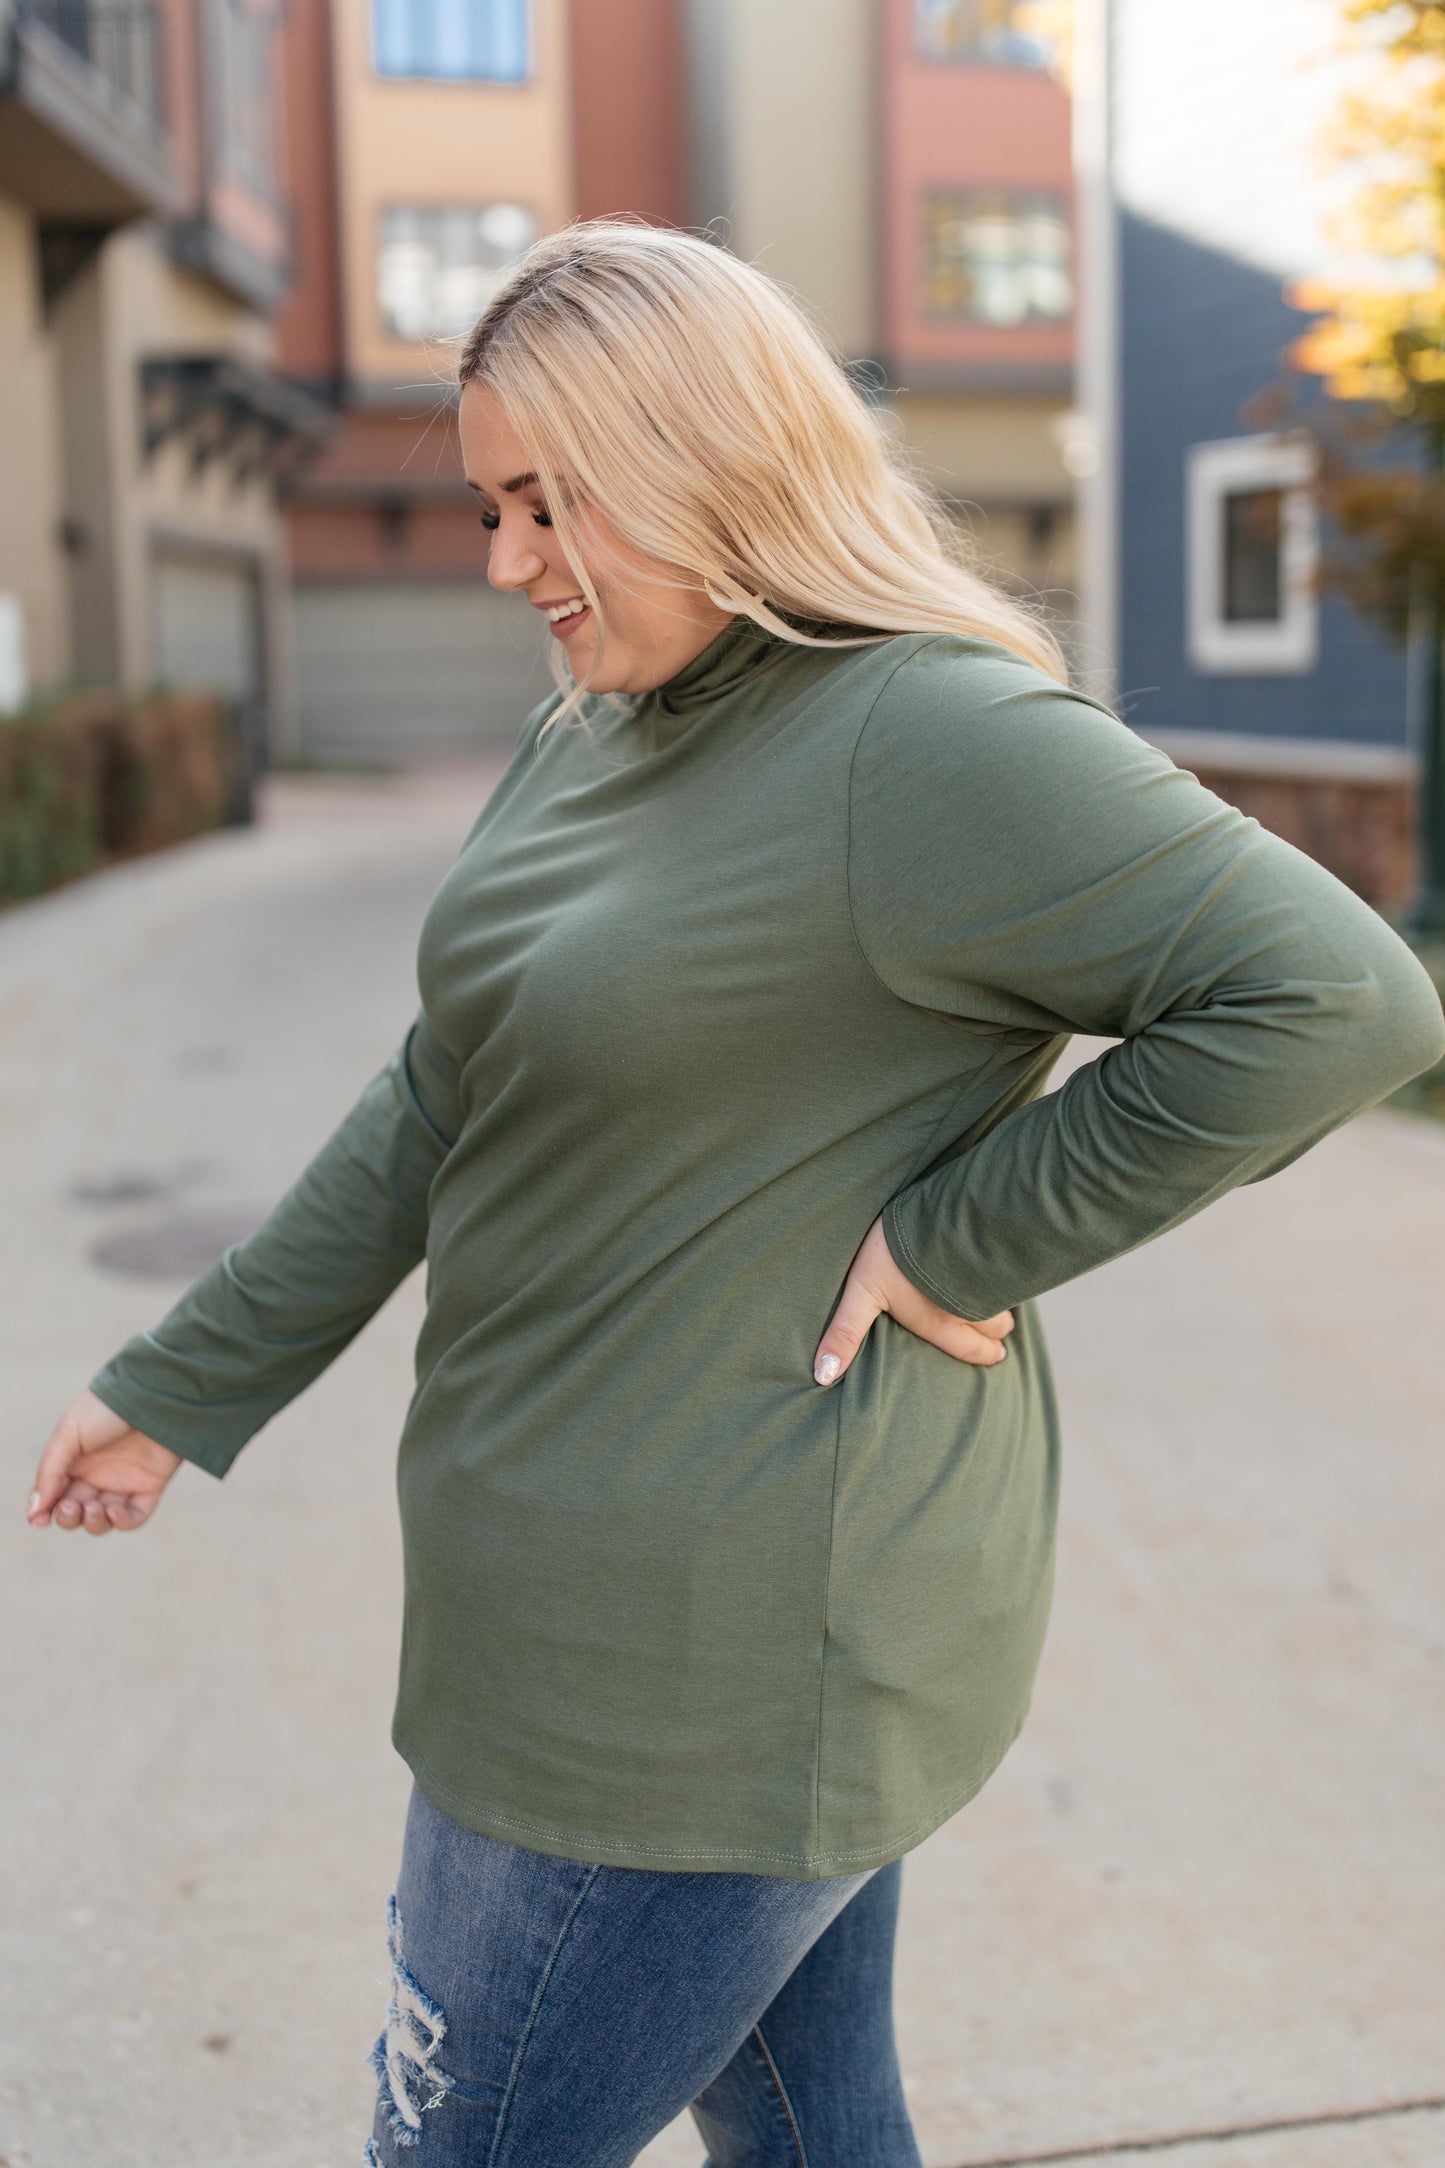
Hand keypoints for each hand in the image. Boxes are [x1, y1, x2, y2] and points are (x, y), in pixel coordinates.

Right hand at [26, 1390, 181, 1534]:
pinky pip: (135, 1517)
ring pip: (102, 1519)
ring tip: (93, 1508)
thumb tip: (33, 1510)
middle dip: (69, 1517)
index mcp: (73, 1460)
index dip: (43, 1511)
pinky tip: (114, 1511)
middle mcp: (97, 1473)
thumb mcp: (69, 1434)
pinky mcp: (150, 1486)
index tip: (39, 1521)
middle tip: (71, 1507)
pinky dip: (122, 1522)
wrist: (153, 1394)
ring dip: (93, 1523)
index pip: (53, 1495)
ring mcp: (124, 1481)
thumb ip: (50, 1472)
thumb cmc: (106, 1409)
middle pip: (76, 1511)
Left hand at [813, 1215, 1013, 1385]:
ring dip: (1003, 1302)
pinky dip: (1009, 1275)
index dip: (986, 1354)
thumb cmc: (891, 1256)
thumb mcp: (861, 1294)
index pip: (973, 1349)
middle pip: (997, 1327)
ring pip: (1006, 1300)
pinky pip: (1011, 1273)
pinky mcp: (996, 1250)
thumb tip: (823, 1376)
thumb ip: (845, 1334)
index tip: (997, 1355)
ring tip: (999, 1300)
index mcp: (940, 1323)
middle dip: (998, 1332)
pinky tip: (1004, 1267)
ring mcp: (987, 1279)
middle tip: (1000, 1334)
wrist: (931, 1210)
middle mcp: (970, 1308)